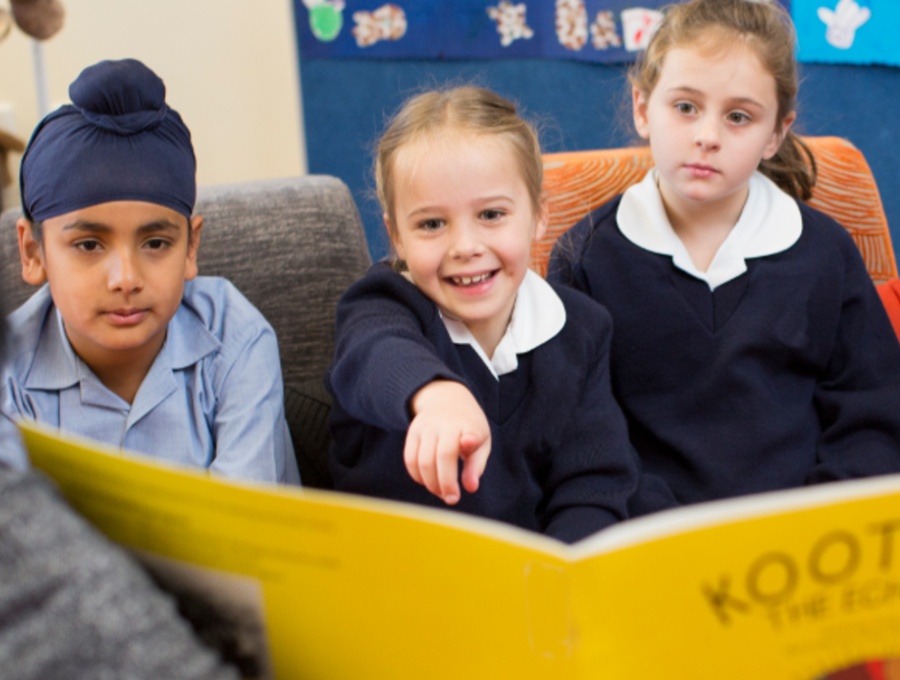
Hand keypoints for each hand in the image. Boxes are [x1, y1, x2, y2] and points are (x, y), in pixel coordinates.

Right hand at [405, 380, 490, 504]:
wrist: (446, 399)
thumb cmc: (469, 427)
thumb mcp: (482, 441)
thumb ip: (477, 465)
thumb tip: (470, 488)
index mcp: (468, 425)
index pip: (469, 433)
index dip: (469, 440)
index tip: (468, 442)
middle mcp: (445, 424)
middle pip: (442, 456)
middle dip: (445, 483)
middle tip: (452, 499)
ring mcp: (426, 427)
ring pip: (422, 462)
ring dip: (431, 483)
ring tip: (441, 492)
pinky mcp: (412, 432)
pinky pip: (410, 460)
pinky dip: (417, 476)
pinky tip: (428, 482)